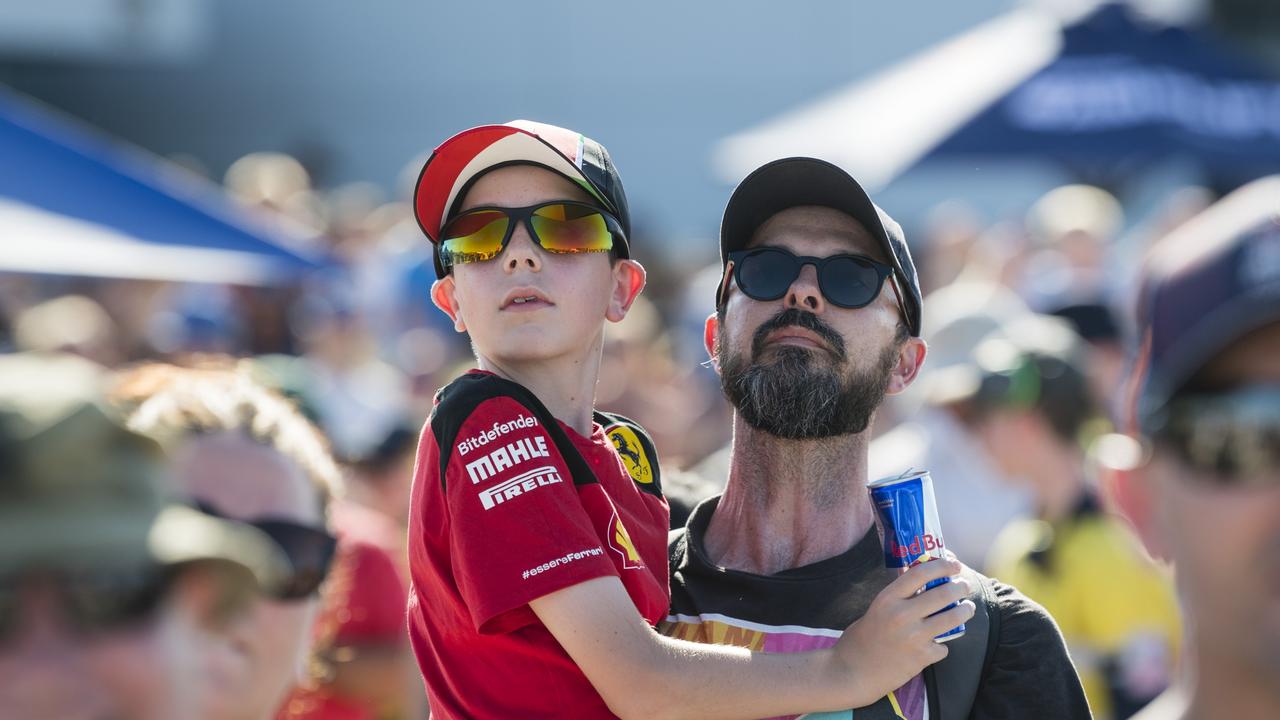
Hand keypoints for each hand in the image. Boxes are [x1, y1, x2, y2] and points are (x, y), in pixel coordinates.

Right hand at [832, 558, 974, 706]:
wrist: (851, 672)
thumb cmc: (860, 639)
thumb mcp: (876, 610)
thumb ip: (898, 599)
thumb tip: (922, 585)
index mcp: (888, 598)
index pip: (921, 573)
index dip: (942, 565)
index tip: (953, 565)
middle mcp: (902, 615)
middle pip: (943, 593)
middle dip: (960, 587)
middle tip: (964, 587)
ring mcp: (914, 637)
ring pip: (952, 618)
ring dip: (965, 611)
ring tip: (967, 608)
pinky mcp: (922, 657)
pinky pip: (944, 646)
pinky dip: (943, 645)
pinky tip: (938, 645)